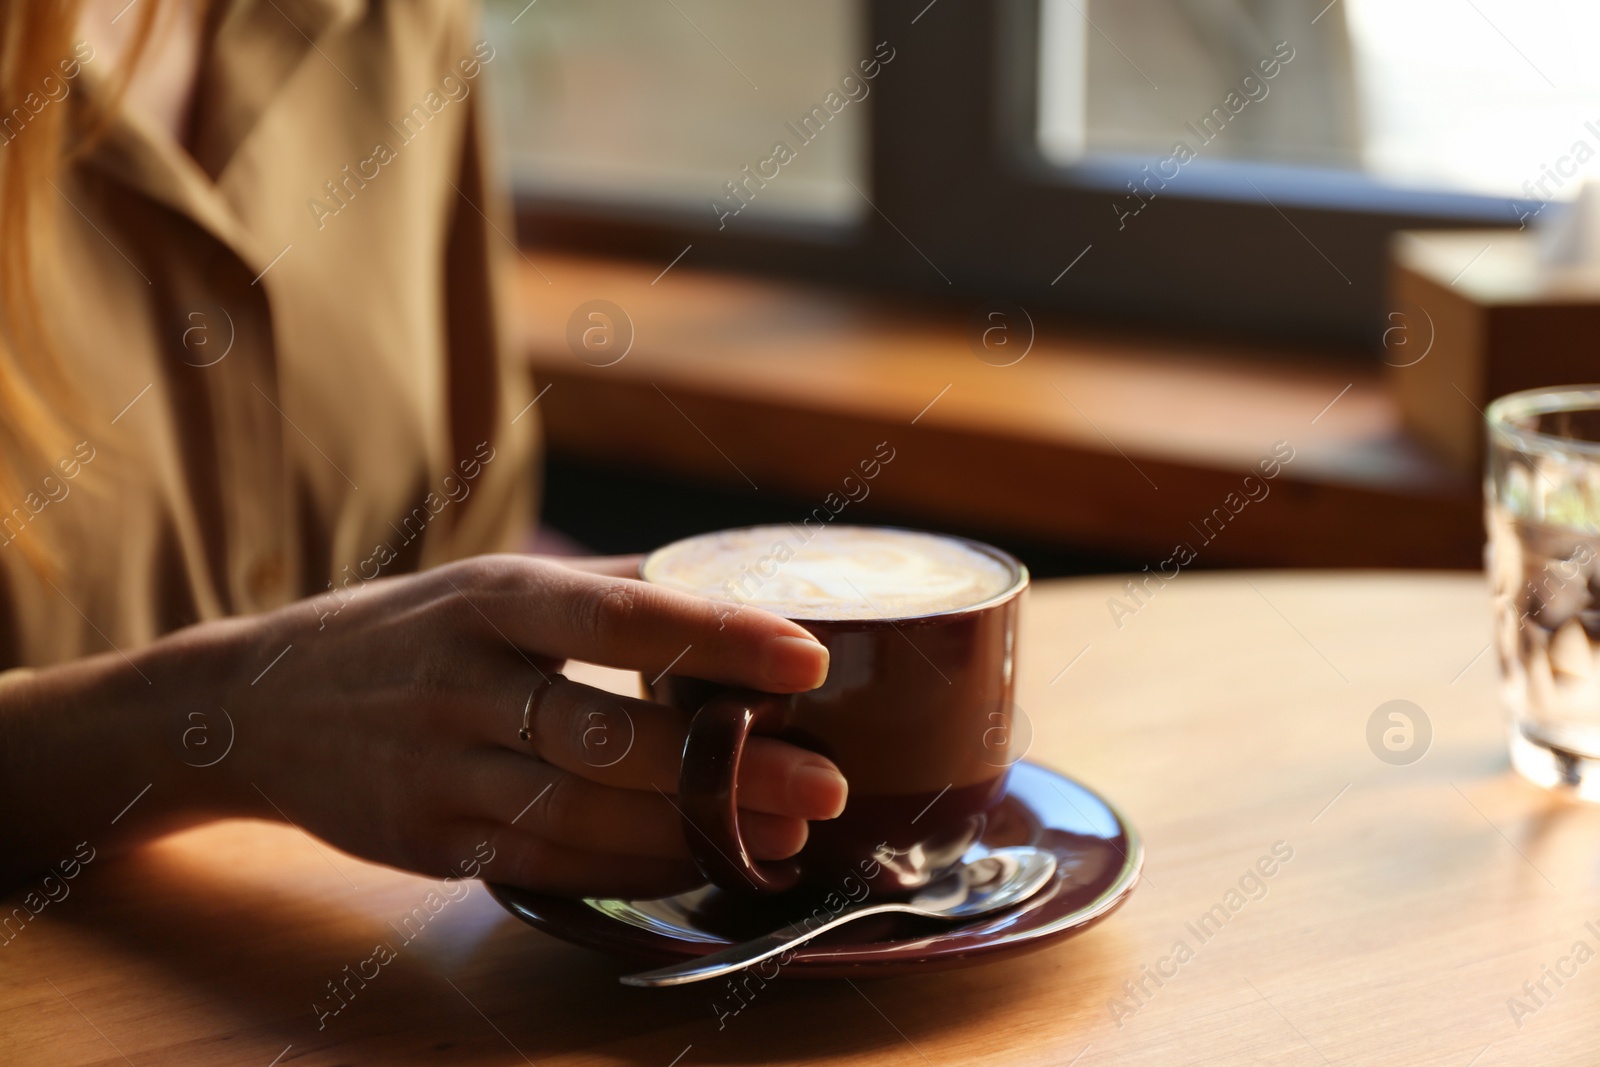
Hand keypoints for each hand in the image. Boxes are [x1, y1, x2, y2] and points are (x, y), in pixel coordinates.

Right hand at [179, 554, 844, 897]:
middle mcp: (461, 681)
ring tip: (787, 833)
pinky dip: (629, 868)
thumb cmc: (406, 633)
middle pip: (610, 733)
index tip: (808, 658)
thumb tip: (733, 585)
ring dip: (693, 830)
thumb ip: (604, 588)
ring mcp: (439, 770)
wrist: (258, 707)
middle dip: (727, 767)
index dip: (718, 638)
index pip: (618, 615)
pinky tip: (697, 863)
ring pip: (584, 812)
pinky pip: (546, 862)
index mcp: (489, 599)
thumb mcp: (486, 585)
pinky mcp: (428, 842)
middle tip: (829, 780)